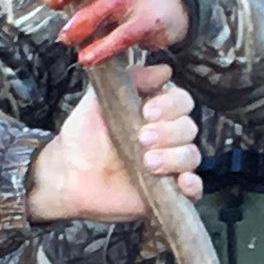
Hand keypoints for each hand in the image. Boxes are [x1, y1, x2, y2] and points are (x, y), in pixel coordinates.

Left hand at [28, 61, 204, 222]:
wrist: (69, 173)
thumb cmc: (84, 135)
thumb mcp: (100, 98)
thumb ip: (131, 79)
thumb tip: (164, 71)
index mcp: (157, 111)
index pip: (182, 102)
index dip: (170, 105)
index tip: (147, 112)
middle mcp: (167, 136)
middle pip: (190, 127)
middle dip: (169, 132)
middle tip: (142, 139)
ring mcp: (170, 165)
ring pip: (192, 156)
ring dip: (175, 157)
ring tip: (148, 162)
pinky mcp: (169, 192)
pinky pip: (194, 189)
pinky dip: (193, 185)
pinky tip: (181, 182)